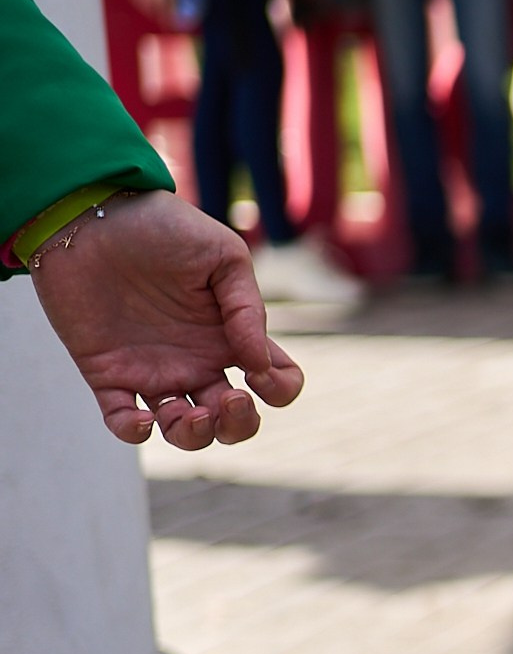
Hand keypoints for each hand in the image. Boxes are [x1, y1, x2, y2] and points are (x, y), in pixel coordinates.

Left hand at [28, 192, 304, 449]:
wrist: (92, 217)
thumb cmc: (163, 228)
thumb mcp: (224, 257)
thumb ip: (248, 309)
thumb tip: (258, 365)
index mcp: (232, 335)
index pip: (276, 380)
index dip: (279, 388)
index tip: (258, 370)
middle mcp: (198, 360)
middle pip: (233, 419)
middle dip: (241, 425)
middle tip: (231, 400)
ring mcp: (154, 371)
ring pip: (184, 431)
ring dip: (195, 436)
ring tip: (190, 415)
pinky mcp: (108, 374)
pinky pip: (123, 422)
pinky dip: (136, 431)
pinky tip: (144, 418)